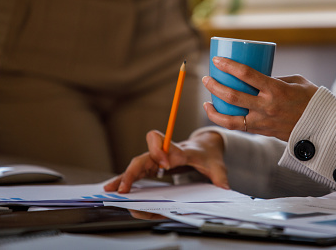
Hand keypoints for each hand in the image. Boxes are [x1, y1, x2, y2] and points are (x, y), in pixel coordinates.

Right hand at [103, 130, 228, 192]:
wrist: (204, 147)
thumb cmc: (208, 154)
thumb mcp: (217, 165)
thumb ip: (220, 175)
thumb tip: (224, 187)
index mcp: (182, 151)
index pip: (171, 147)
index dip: (165, 153)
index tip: (166, 164)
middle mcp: (166, 153)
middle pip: (146, 156)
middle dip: (135, 171)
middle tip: (126, 187)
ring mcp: (157, 159)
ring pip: (137, 164)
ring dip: (124, 177)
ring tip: (111, 189)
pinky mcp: (153, 166)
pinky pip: (137, 172)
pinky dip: (125, 179)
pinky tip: (114, 188)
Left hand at [202, 57, 318, 140]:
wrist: (322, 126)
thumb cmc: (310, 99)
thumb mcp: (295, 81)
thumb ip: (273, 78)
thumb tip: (254, 78)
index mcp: (276, 89)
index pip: (247, 75)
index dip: (229, 66)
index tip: (216, 60)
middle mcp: (267, 106)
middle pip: (233, 96)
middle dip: (215, 86)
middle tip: (207, 78)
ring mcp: (264, 121)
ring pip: (231, 119)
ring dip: (214, 109)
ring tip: (206, 101)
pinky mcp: (262, 131)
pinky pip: (239, 127)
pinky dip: (224, 120)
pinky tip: (217, 113)